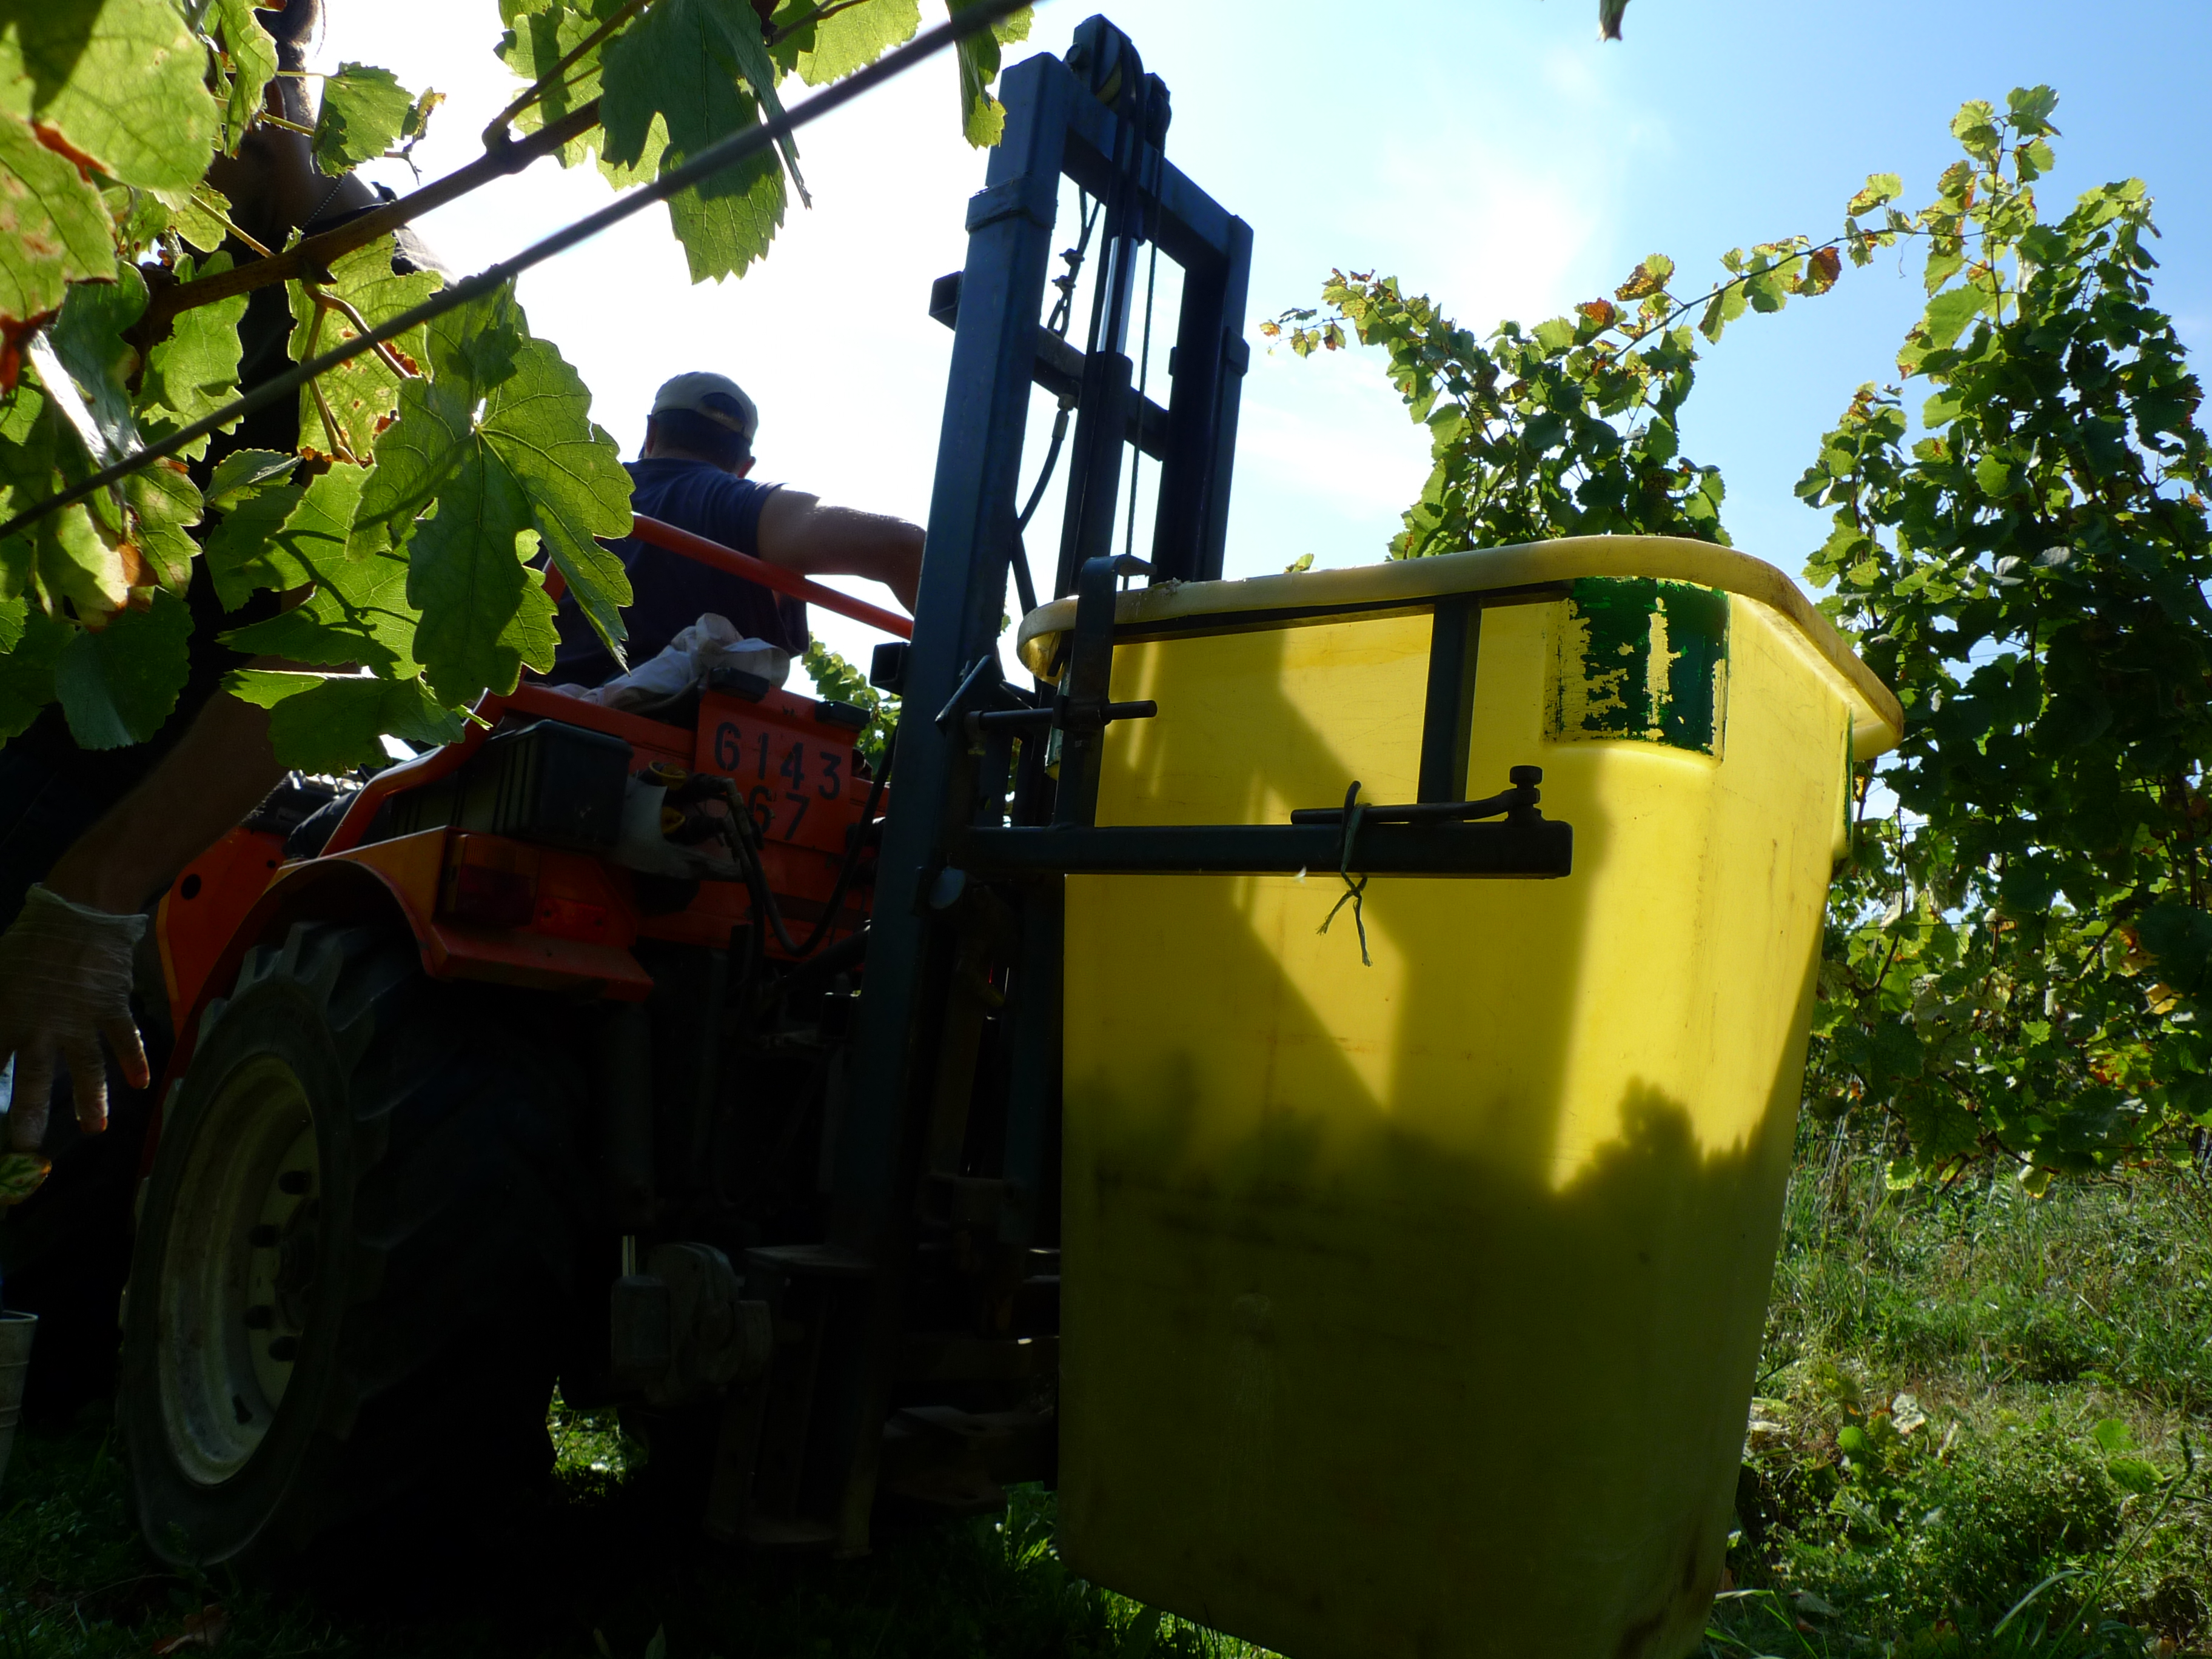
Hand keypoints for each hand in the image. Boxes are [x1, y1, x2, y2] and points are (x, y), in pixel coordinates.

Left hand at [0, 885, 149, 1150]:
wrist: (78, 912)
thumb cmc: (29, 943)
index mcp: (5, 1018)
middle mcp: (40, 1028)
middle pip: (31, 1084)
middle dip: (26, 1122)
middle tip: (25, 1153)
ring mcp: (79, 1020)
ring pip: (84, 1069)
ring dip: (90, 1102)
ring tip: (94, 1131)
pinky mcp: (111, 1007)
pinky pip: (124, 1040)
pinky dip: (134, 1062)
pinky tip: (141, 1084)